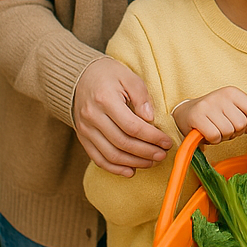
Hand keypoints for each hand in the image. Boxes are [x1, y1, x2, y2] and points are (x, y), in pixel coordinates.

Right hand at [73, 57, 172, 176]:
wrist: (80, 76)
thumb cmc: (109, 75)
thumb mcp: (129, 76)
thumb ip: (141, 96)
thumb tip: (150, 119)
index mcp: (105, 99)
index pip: (132, 126)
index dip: (151, 137)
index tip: (166, 142)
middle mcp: (92, 117)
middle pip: (122, 143)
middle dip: (145, 152)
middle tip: (162, 155)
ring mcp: (85, 129)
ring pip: (110, 154)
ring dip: (133, 162)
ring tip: (151, 162)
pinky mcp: (82, 137)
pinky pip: (97, 158)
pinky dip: (114, 168)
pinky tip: (130, 171)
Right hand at [172, 87, 246, 143]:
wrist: (185, 112)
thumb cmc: (213, 113)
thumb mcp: (231, 107)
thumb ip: (246, 112)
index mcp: (233, 92)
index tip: (244, 127)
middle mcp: (221, 95)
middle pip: (241, 124)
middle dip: (235, 132)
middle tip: (225, 128)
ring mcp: (208, 105)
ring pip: (228, 131)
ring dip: (223, 137)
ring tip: (216, 129)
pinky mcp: (197, 116)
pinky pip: (215, 136)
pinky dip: (213, 140)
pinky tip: (208, 133)